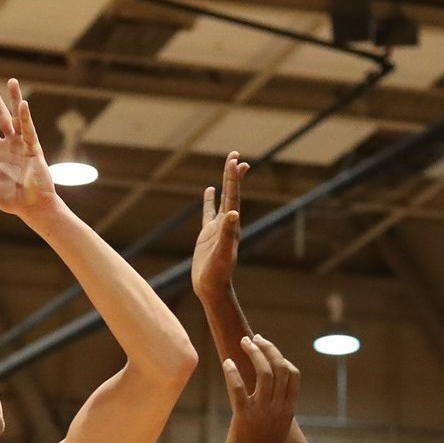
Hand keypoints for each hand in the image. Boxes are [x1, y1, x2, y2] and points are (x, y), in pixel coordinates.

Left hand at [0, 78, 56, 219]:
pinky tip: (23, 104)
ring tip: (11, 81)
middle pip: (1, 117)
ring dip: (14, 98)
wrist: (33, 206)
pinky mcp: (34, 148)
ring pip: (17, 117)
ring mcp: (23, 145)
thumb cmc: (11, 200)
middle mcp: (10, 145)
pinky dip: (25, 117)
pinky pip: (29, 130)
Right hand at [192, 151, 248, 299]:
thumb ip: (227, 234)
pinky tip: (209, 190)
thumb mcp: (221, 253)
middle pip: (231, 193)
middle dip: (233, 174)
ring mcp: (217, 227)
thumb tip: (233, 214)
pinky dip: (209, 200)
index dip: (233, 178)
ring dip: (226, 183)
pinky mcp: (208, 233)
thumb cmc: (217, 273)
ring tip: (229, 166)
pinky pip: (209, 211)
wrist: (211, 288)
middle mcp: (227, 223)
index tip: (236, 160)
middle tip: (235, 154)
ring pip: (223, 199)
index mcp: (231, 225)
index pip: (233, 196)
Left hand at [223, 335, 299, 442]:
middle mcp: (278, 407)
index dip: (281, 357)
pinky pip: (239, 389)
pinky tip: (227, 363)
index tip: (267, 348)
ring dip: (254, 353)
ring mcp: (262, 412)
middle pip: (280, 367)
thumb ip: (277, 411)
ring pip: (264, 373)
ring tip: (243, 342)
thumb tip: (272, 398)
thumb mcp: (277, 429)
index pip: (293, 374)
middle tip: (253, 338)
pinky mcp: (244, 417)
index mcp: (287, 409)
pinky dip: (233, 373)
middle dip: (268, 348)